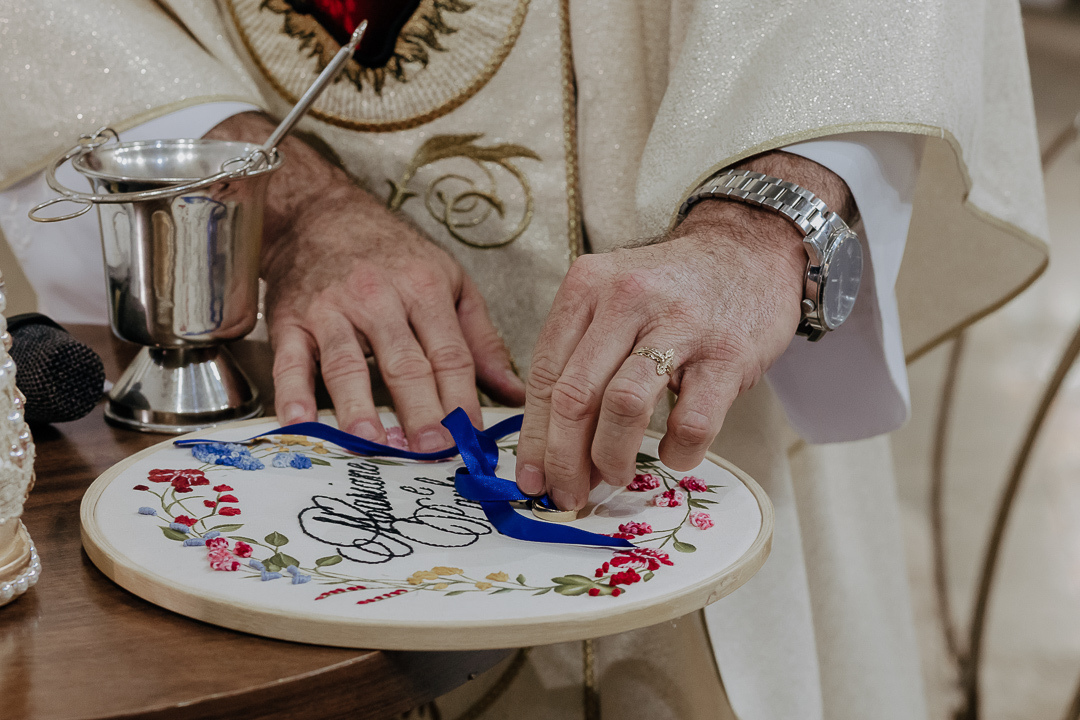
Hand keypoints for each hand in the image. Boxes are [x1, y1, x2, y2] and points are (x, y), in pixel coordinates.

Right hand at [206, 113, 525, 449]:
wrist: (319, 214)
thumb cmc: (391, 253)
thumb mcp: (450, 281)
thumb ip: (482, 340)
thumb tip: (516, 391)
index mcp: (424, 288)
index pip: (450, 354)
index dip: (462, 399)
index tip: (473, 437)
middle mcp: (378, 299)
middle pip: (403, 363)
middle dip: (420, 410)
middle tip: (432, 450)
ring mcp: (331, 310)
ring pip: (346, 366)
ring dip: (358, 409)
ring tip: (373, 444)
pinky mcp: (290, 321)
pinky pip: (291, 362)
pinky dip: (292, 394)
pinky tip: (300, 424)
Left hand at [514, 152, 854, 509]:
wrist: (750, 248)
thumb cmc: (672, 289)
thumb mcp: (611, 299)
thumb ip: (579, 356)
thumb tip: (550, 444)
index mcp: (586, 287)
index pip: (544, 375)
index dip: (533, 439)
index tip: (533, 479)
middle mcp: (627, 299)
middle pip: (575, 395)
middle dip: (564, 460)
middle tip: (569, 495)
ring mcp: (679, 324)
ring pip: (623, 407)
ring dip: (611, 457)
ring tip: (615, 476)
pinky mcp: (727, 353)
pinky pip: (691, 421)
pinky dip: (677, 452)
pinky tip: (675, 454)